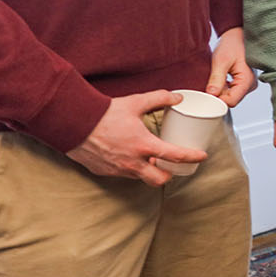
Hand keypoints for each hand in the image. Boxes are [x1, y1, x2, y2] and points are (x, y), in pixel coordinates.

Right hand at [67, 90, 204, 186]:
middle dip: (168, 174)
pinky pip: (123, 174)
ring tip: (149, 158)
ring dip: (148, 170)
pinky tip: (127, 156)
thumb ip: (159, 98)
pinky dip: (130, 168)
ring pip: (140, 178)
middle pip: (160, 180)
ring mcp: (118, 170)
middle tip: (170, 164)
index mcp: (144, 146)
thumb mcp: (135, 102)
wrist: (73, 123)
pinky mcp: (104, 172)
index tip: (202, 156)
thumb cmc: (105, 113)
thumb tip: (178, 97)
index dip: (192, 157)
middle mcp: (133, 162)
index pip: (176, 156)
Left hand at [207, 27, 255, 106]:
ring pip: (230, 97)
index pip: (231, 101)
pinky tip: (219, 79)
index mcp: (247, 81)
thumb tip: (211, 95)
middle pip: (230, 100)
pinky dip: (223, 88)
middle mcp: (250, 85)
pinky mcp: (243, 83)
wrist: (236, 36)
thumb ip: (217, 79)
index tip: (206, 94)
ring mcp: (247, 85)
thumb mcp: (221, 60)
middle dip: (218, 95)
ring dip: (220, 91)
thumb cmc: (231, 44)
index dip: (217, 100)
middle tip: (209, 84)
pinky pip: (231, 92)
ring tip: (215, 78)